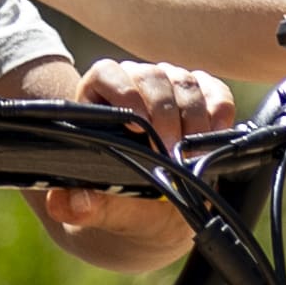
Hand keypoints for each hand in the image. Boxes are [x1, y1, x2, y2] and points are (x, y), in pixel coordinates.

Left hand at [33, 58, 233, 267]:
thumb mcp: (100, 206)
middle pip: (151, 77)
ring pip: (185, 83)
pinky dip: (219, 112)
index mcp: (97, 98)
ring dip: (193, 119)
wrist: (155, 211)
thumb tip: (65, 202)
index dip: (124, 93)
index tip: (138, 127)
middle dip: (164, 115)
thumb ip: (79, 204)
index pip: (107, 73)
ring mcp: (169, 86)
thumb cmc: (121, 199)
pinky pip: (215, 92)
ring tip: (191, 155)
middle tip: (170, 151)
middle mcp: (134, 82)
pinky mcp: (202, 95)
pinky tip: (216, 137)